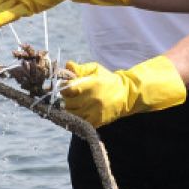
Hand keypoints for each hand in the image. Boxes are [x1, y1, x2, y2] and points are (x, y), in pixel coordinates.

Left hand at [62, 56, 186, 127]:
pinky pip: (81, 123)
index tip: (63, 86)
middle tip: (67, 96)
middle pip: (68, 103)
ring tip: (71, 104)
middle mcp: (92, 99)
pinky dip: (76, 119)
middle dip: (64, 99)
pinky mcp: (97, 121)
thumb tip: (67, 65)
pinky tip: (77, 113)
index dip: (62, 88)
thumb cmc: (107, 80)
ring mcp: (95, 112)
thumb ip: (80, 68)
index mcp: (91, 85)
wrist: (126, 95)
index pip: (69, 89)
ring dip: (68, 109)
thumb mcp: (95, 69)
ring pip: (72, 114)